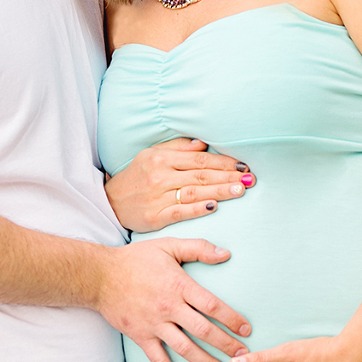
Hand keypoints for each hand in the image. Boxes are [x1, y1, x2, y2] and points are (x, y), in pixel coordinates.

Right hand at [96, 236, 250, 361]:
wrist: (100, 276)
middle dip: (226, 345)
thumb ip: (198, 248)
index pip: (211, 305)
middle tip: (243, 357)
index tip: (246, 330)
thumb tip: (226, 254)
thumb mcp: (168, 245)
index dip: (231, 319)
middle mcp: (168, 307)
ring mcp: (154, 325)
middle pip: (203, 331)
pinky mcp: (141, 337)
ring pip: (185, 349)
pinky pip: (159, 361)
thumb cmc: (136, 259)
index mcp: (178, 285)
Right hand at [105, 138, 255, 231]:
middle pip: (200, 175)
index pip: (199, 159)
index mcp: (161, 158)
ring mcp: (157, 197)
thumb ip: (177, 148)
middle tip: (250, 178)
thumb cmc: (136, 176)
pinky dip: (198, 208)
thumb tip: (202, 144)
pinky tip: (215, 206)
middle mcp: (160, 175)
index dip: (223, 161)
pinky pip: (180, 212)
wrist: (110, 202)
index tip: (243, 165)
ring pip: (194, 192)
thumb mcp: (151, 155)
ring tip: (240, 190)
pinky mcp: (155, 216)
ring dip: (220, 190)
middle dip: (228, 176)